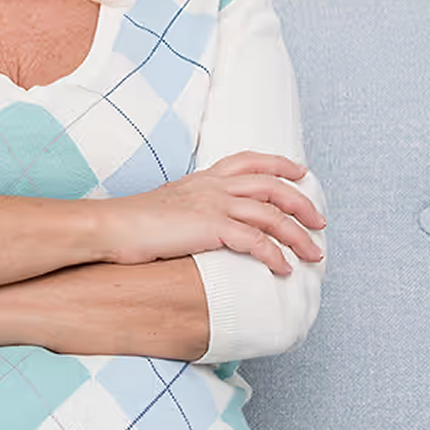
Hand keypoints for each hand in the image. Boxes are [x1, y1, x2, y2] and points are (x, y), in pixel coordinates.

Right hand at [106, 152, 324, 275]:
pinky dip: (274, 255)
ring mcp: (212, 205)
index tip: (300, 171)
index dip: (279, 164)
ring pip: (271, 214)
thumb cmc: (129, 223)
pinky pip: (255, 241)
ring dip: (298, 235)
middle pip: (271, 185)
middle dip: (301, 203)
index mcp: (202, 178)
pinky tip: (283, 269)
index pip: (249, 161)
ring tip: (313, 253)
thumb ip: (188, 207)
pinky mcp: (210, 227)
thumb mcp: (166, 206)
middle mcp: (212, 186)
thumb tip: (196, 222)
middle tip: (319, 221)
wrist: (110, 227)